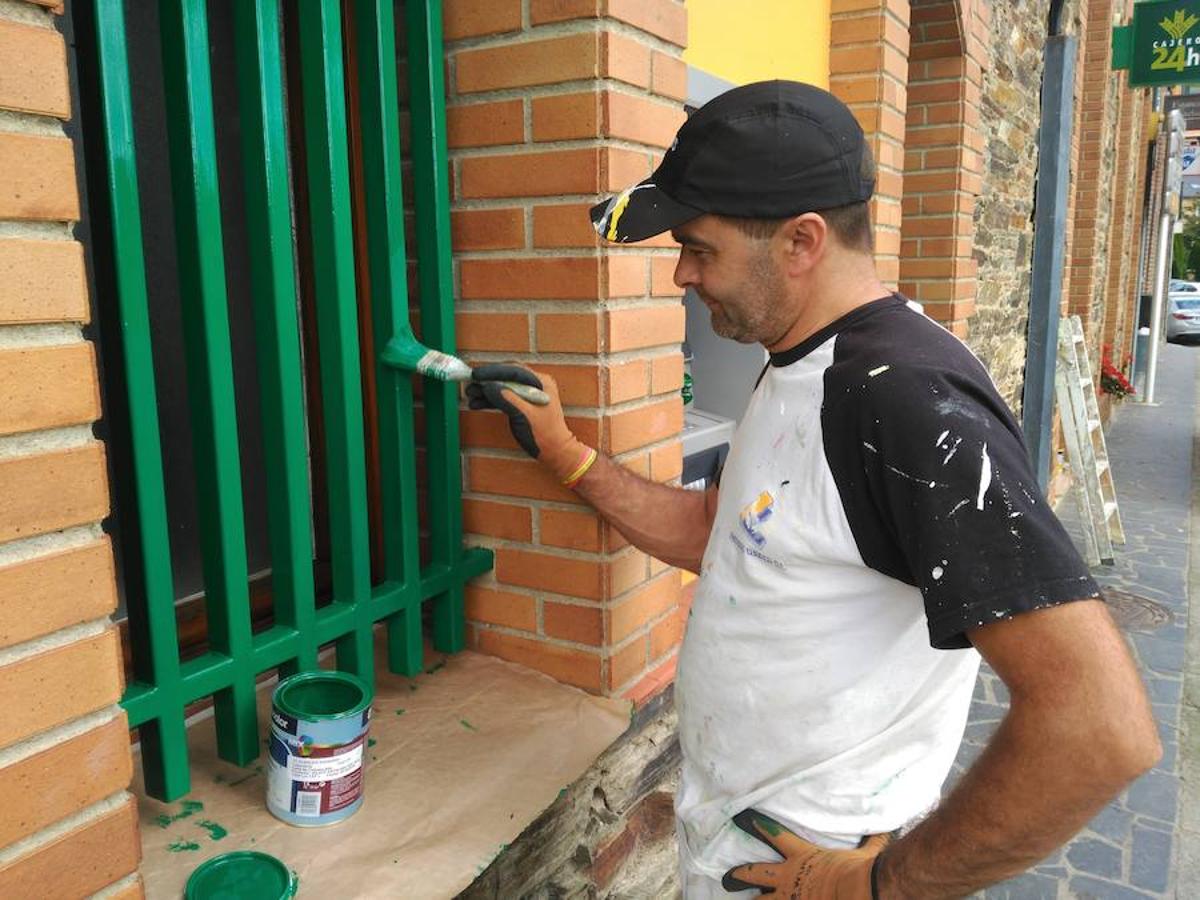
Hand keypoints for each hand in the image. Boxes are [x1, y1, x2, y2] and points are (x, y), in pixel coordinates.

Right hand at [466, 364, 587, 478]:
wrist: (555, 452)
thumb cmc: (544, 435)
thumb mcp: (523, 415)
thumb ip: (507, 399)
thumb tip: (488, 386)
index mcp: (541, 382)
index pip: (513, 371)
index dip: (492, 371)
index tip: (476, 374)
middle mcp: (535, 384)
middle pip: (506, 377)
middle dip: (487, 380)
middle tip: (469, 384)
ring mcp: (528, 394)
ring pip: (503, 387)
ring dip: (486, 391)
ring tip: (469, 394)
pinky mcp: (522, 404)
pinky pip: (504, 398)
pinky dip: (491, 401)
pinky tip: (476, 404)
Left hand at [722, 810, 889, 898]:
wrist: (857, 892)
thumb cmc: (858, 872)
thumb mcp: (865, 854)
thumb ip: (871, 843)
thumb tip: (885, 829)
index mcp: (802, 857)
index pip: (774, 835)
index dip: (758, 825)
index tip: (743, 818)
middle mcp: (788, 879)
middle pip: (755, 873)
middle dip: (739, 874)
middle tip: (727, 877)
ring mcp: (788, 899)